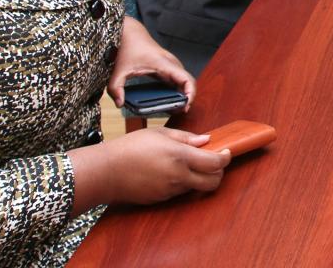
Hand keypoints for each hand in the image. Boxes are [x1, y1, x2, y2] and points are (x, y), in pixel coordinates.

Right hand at [68, 127, 230, 214]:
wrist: (105, 172)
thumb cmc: (130, 147)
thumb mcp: (159, 133)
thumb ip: (186, 138)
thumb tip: (206, 140)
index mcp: (180, 156)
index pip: (215, 163)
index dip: (226, 158)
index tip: (227, 152)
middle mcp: (178, 176)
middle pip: (213, 182)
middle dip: (219, 173)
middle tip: (214, 162)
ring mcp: (170, 190)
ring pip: (197, 187)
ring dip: (200, 177)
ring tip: (189, 164)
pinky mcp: (161, 199)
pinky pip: (180, 192)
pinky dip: (184, 183)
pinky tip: (172, 172)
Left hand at [108, 17, 194, 110]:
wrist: (129, 32)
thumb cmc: (127, 47)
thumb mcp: (118, 70)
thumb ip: (116, 89)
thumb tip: (119, 104)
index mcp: (163, 63)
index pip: (186, 79)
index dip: (191, 93)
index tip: (186, 105)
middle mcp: (171, 63)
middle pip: (188, 82)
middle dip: (188, 97)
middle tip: (180, 111)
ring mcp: (170, 64)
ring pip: (185, 80)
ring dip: (184, 93)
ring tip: (176, 108)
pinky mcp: (167, 66)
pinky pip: (178, 79)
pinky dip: (179, 89)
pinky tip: (171, 99)